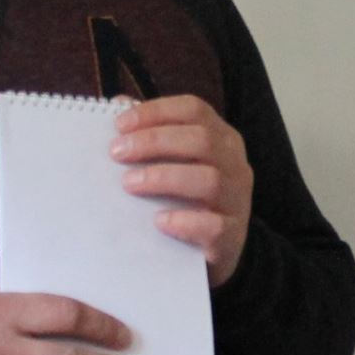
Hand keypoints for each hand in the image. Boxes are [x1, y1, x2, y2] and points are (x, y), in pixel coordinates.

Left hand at [111, 94, 253, 285]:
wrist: (219, 250)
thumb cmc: (191, 198)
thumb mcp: (178, 162)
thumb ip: (153, 133)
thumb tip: (120, 103)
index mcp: (222, 138)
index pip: (195, 110)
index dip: (157, 112)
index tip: (120, 124)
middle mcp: (234, 163)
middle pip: (202, 139)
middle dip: (154, 141)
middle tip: (117, 153)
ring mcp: (237, 200)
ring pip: (210, 179)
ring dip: (164, 177)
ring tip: (129, 184)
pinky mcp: (232, 236)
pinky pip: (214, 225)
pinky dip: (184, 221)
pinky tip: (158, 221)